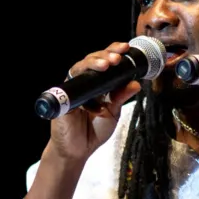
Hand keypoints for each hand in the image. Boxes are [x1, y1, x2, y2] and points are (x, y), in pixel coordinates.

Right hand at [42, 42, 141, 162]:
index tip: (125, 48)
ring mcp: (72, 89)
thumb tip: (136, 83)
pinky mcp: (63, 100)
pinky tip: (93, 89)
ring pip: (79, 67)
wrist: (78, 151)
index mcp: (98, 83)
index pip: (105, 61)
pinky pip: (70, 87)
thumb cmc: (94, 130)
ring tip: (107, 64)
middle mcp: (84, 82)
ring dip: (93, 63)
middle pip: (91, 60)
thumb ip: (121, 97)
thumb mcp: (113, 112)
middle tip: (117, 57)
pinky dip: (82, 85)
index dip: (113, 52)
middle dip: (105, 55)